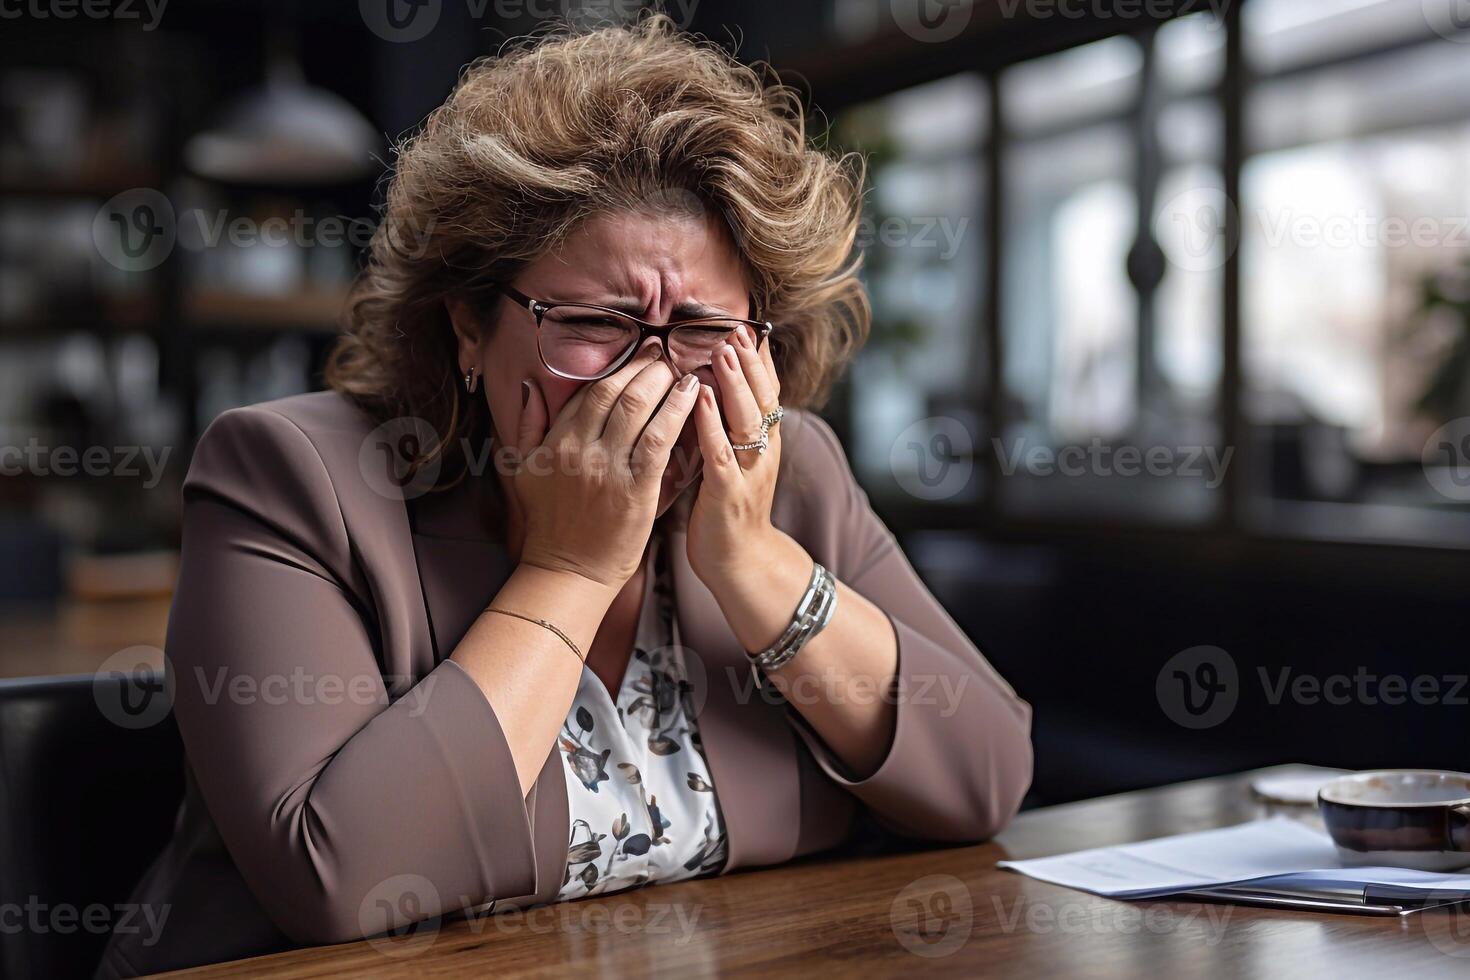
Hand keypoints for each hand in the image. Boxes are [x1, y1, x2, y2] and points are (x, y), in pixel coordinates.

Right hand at [514, 341, 700, 589]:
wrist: (568, 571)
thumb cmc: (550, 524)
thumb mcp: (524, 471)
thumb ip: (527, 425)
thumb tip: (532, 387)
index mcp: (556, 442)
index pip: (590, 391)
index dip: (619, 367)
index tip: (639, 352)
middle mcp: (580, 449)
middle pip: (616, 391)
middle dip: (644, 366)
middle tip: (664, 352)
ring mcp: (608, 468)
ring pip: (638, 409)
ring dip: (663, 382)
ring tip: (682, 369)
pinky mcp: (635, 489)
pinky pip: (659, 440)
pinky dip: (677, 412)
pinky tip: (691, 396)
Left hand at [686, 325, 784, 592]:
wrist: (740, 561)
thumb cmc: (729, 508)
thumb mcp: (737, 459)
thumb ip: (731, 425)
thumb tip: (716, 386)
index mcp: (765, 442)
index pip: (767, 392)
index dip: (760, 361)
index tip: (749, 327)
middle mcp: (763, 452)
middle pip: (762, 398)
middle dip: (750, 362)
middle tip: (736, 329)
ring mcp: (749, 473)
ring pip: (746, 421)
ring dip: (735, 384)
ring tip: (722, 352)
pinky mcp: (728, 494)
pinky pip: (721, 454)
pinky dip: (711, 426)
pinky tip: (700, 402)